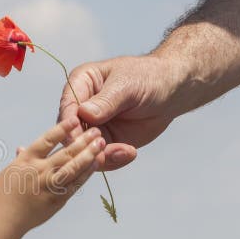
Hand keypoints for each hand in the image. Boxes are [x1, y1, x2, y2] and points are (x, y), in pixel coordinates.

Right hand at [0, 117, 103, 230]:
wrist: (1, 220)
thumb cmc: (2, 195)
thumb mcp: (10, 172)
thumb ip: (21, 160)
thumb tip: (22, 148)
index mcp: (26, 160)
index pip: (47, 139)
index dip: (63, 128)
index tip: (75, 119)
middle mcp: (39, 170)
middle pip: (65, 152)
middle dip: (82, 140)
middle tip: (96, 130)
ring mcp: (48, 186)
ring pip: (73, 167)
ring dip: (89, 154)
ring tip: (100, 143)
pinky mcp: (56, 200)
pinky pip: (75, 184)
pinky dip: (86, 173)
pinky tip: (95, 164)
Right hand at [58, 55, 184, 170]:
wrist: (171, 91)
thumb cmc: (148, 78)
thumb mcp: (127, 85)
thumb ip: (106, 101)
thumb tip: (84, 114)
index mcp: (80, 84)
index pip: (67, 107)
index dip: (70, 125)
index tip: (79, 138)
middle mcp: (80, 108)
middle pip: (70, 133)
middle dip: (84, 146)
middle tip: (103, 151)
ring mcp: (92, 127)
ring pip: (83, 150)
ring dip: (100, 157)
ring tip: (123, 153)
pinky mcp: (105, 142)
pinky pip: (101, 158)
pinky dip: (113, 160)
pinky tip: (130, 153)